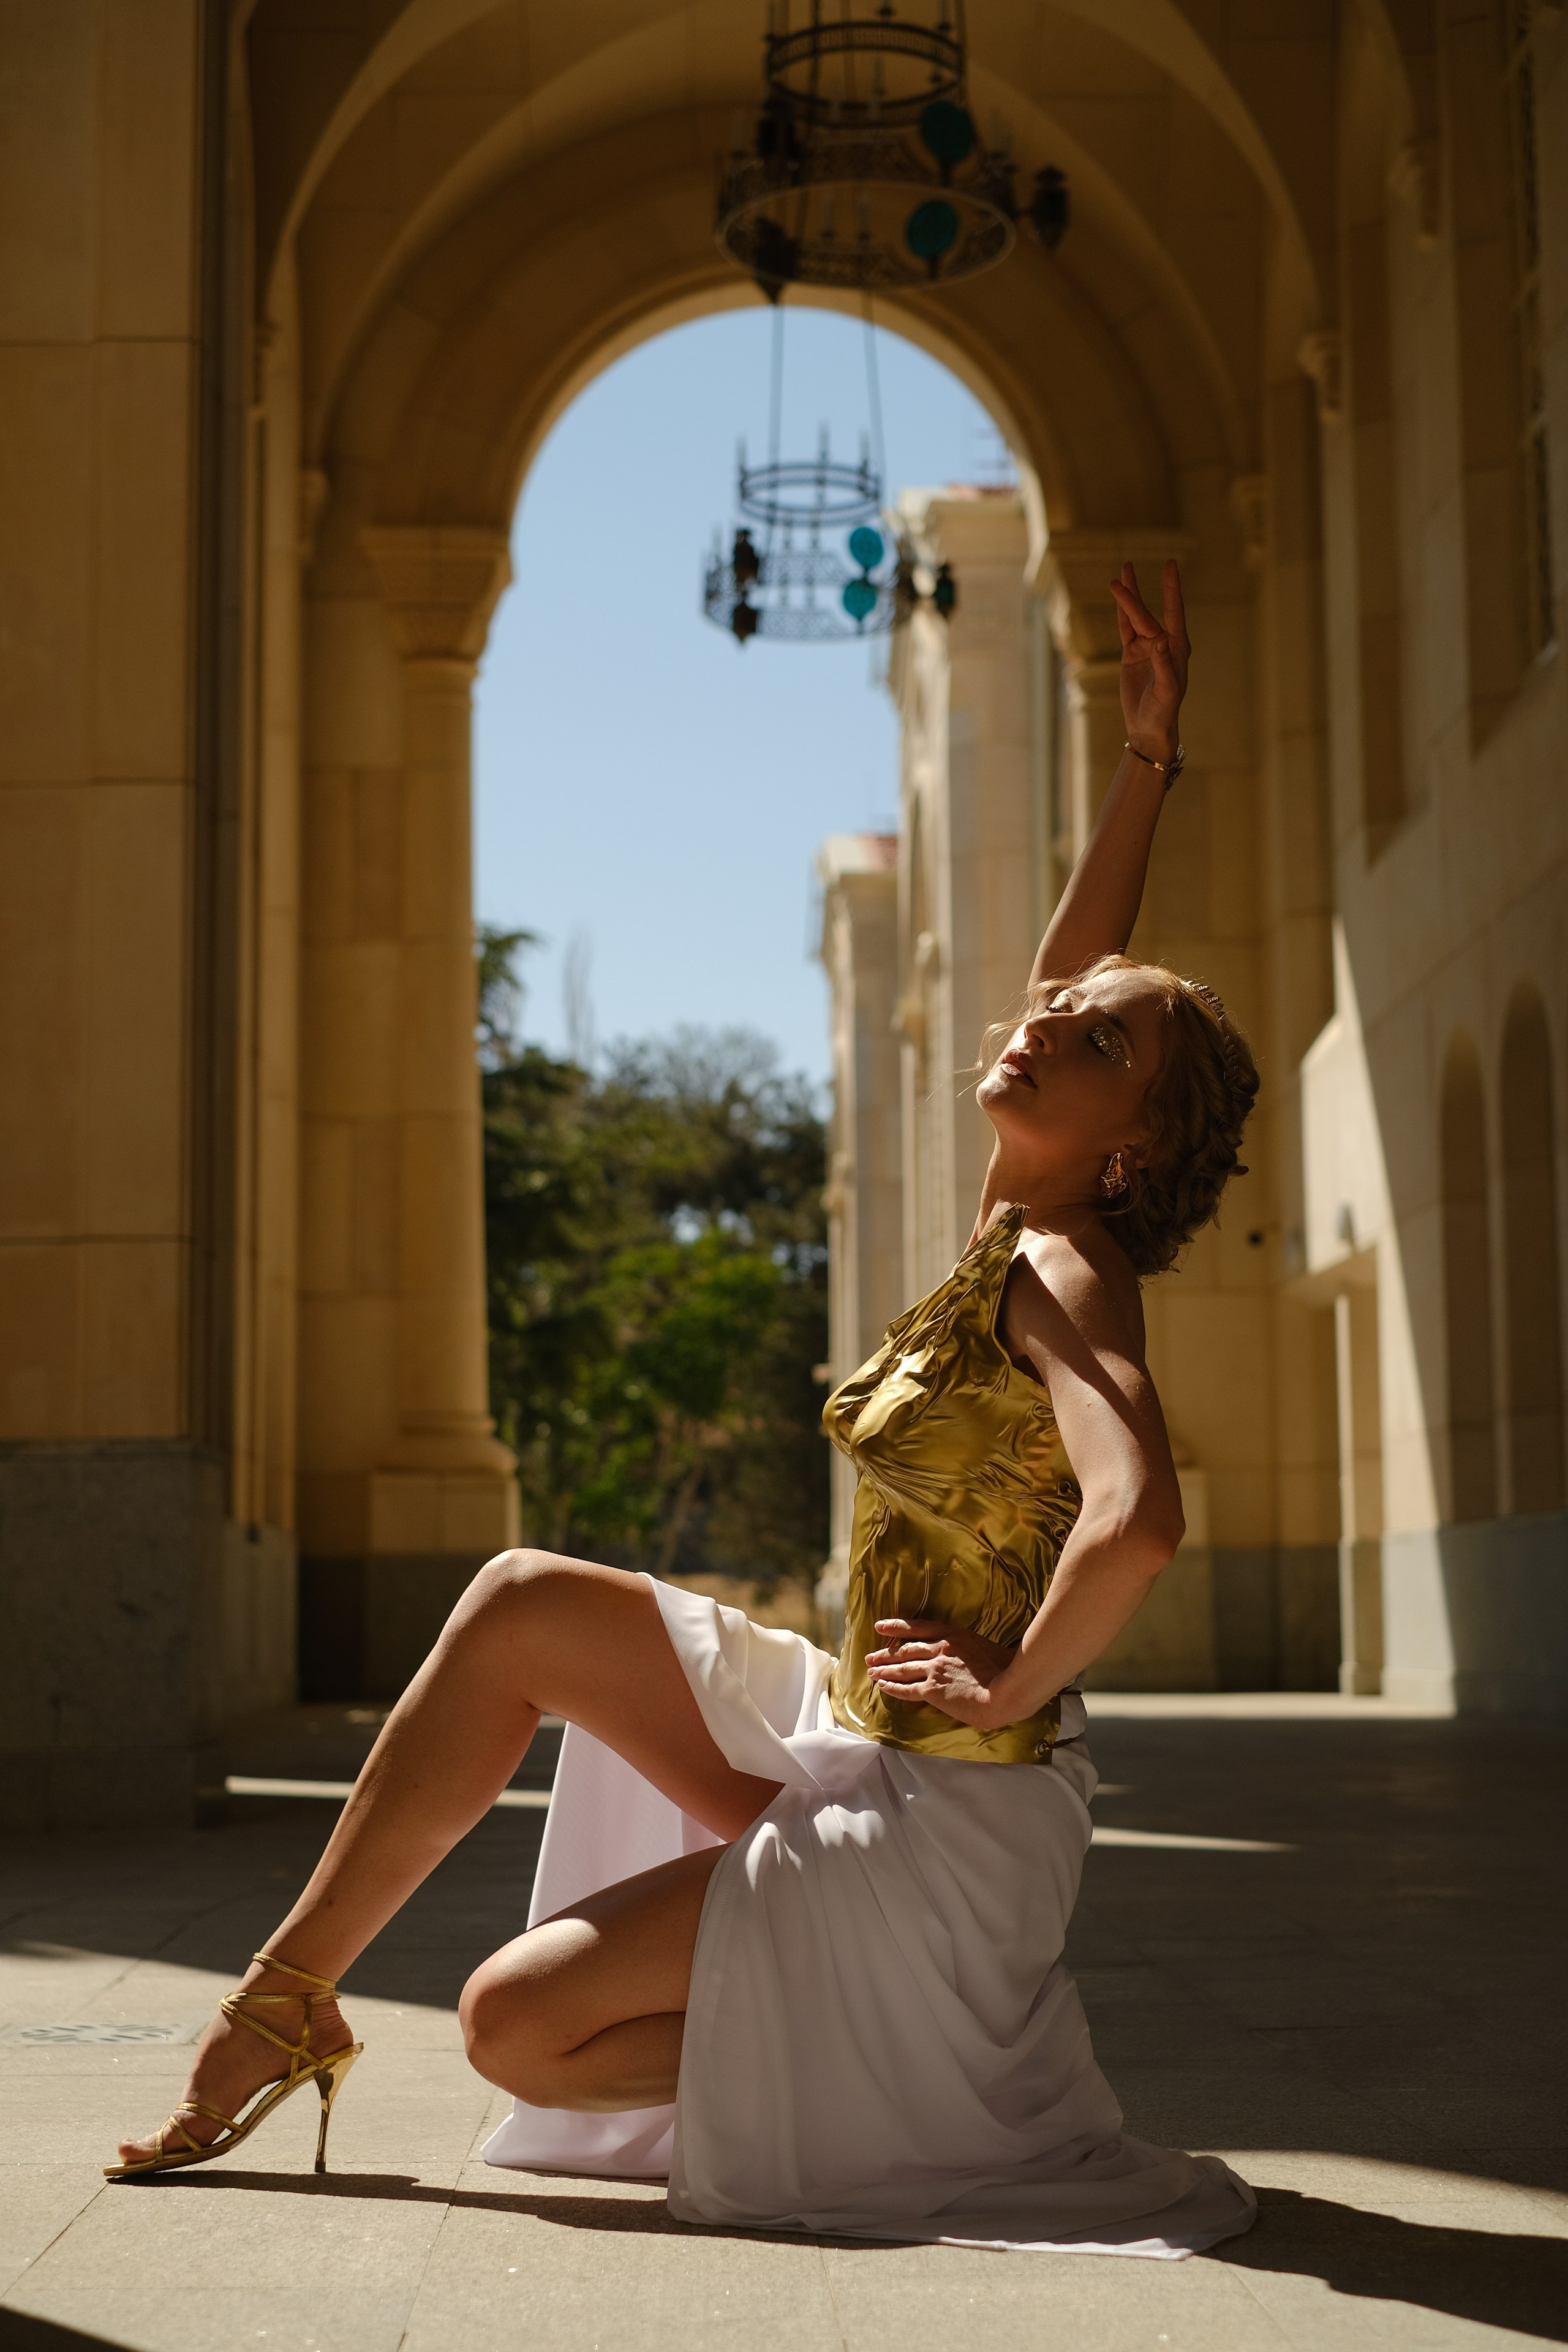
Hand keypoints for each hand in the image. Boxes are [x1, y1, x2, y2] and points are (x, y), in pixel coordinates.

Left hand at [865, 1617, 1020, 1729]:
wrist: (1006, 1691)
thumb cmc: (1006, 1671)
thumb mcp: (986, 1647)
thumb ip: (970, 1649)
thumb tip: (964, 1655)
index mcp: (954, 1635)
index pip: (919, 1627)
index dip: (897, 1627)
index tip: (880, 1626)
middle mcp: (940, 1649)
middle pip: (906, 1649)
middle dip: (886, 1653)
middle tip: (870, 1657)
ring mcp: (935, 1669)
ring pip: (903, 1668)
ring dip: (885, 1670)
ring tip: (871, 1672)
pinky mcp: (933, 1690)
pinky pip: (907, 1689)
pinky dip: (893, 1687)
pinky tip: (883, 1687)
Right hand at [1110, 559, 1188, 765]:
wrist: (1149, 728)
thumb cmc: (1164, 712)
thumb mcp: (1167, 691)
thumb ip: (1165, 665)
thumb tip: (1160, 641)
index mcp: (1176, 648)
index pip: (1173, 612)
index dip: (1171, 589)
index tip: (1169, 565)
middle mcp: (1163, 643)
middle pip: (1146, 615)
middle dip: (1134, 596)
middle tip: (1121, 575)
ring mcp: (1146, 648)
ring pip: (1135, 618)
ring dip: (1129, 597)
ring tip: (1120, 575)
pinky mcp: (1132, 656)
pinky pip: (1126, 630)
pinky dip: (1122, 615)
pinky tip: (1118, 599)